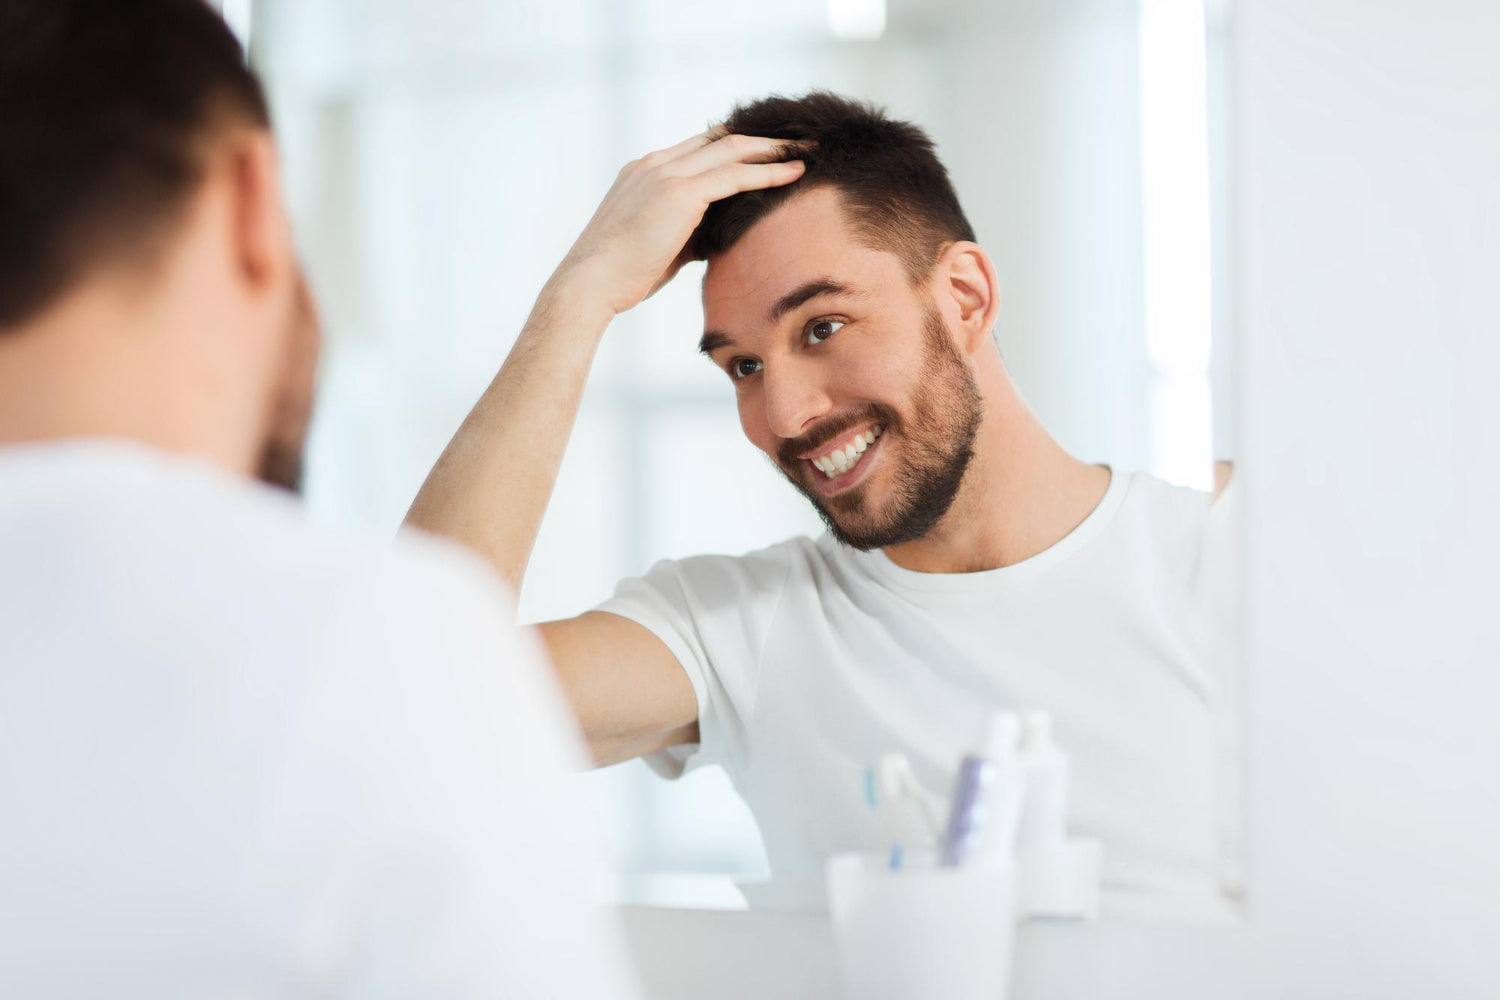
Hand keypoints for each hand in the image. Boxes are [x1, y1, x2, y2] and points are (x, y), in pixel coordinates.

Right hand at [556, 131, 805, 316]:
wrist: (590, 283)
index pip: (699, 146)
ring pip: (732, 148)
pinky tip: (795, 172)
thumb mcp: (658, 245)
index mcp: (644, 171)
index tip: (768, 150)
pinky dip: (768, 171)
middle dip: (762, 139)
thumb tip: (715, 242)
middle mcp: (655, 163)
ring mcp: (666, 173)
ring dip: (773, 148)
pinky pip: (734, 175)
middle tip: (798, 141)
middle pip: (720, 138)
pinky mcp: (680, 193)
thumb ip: (686, 234)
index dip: (736, 145)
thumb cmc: (621, 276)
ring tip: (807, 150)